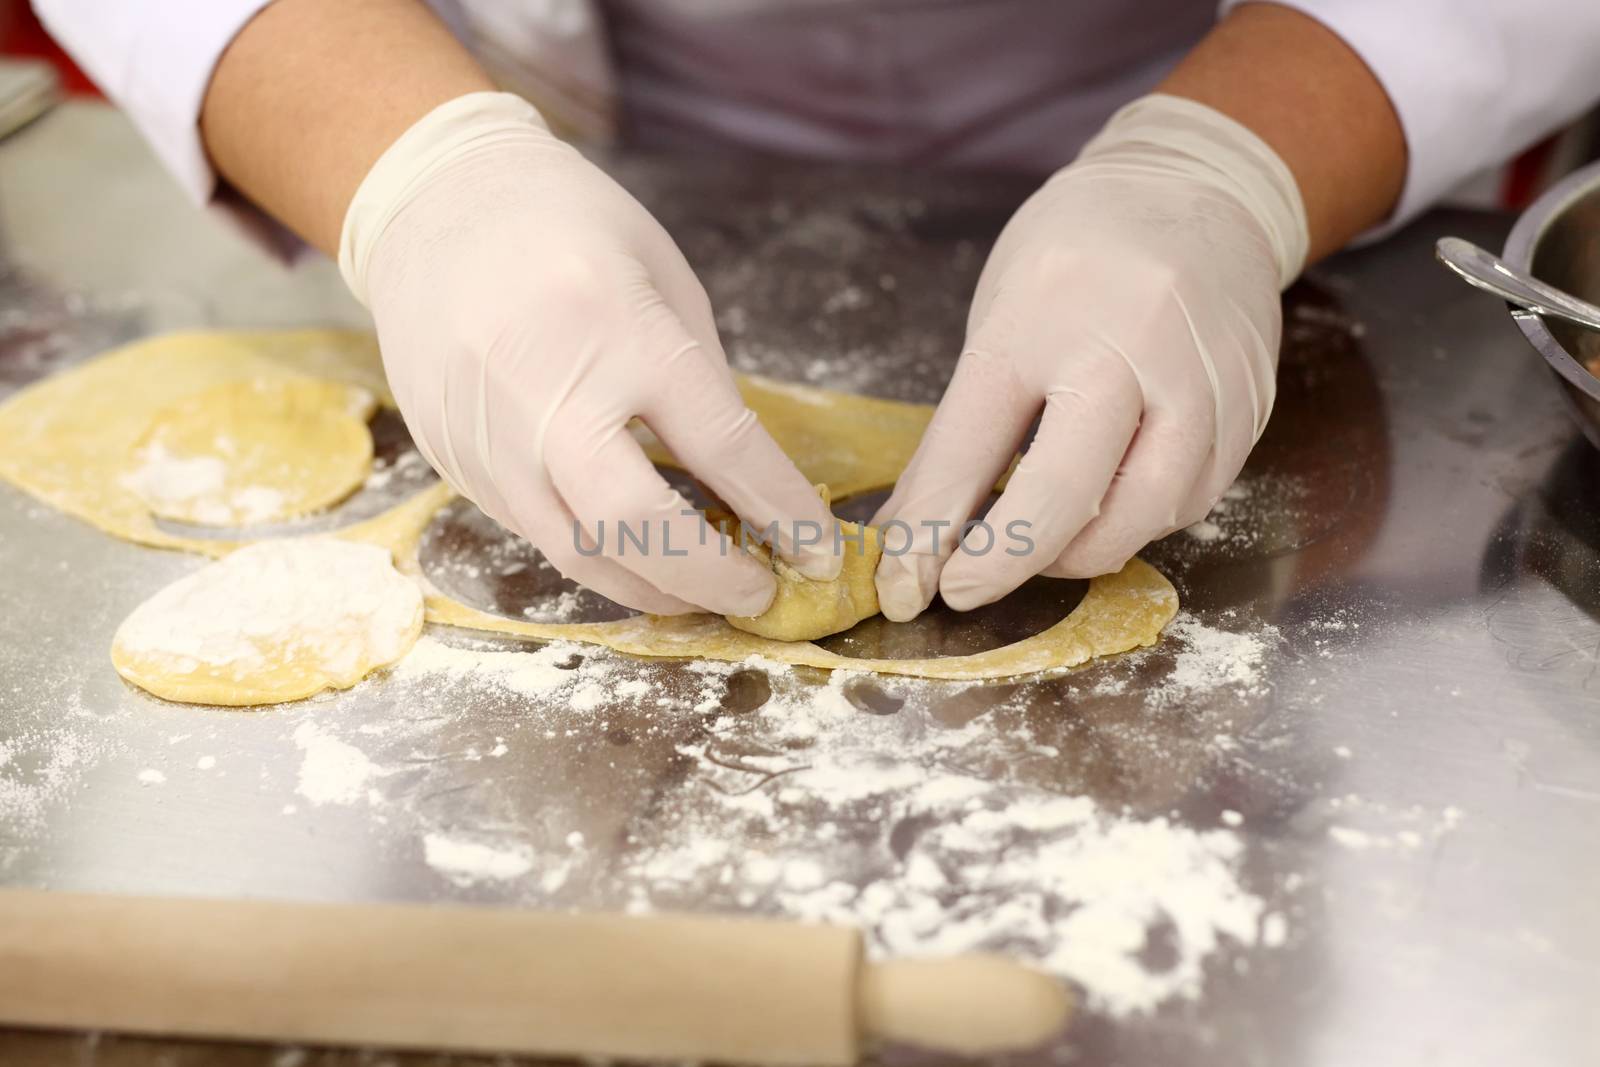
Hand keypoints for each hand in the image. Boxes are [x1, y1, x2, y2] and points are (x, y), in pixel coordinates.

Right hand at [341, 93, 839, 615]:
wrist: (433, 202)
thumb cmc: (568, 224)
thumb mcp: (662, 276)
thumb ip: (699, 381)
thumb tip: (741, 483)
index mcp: (621, 330)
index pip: (721, 446)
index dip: (782, 512)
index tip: (820, 553)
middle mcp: (546, 394)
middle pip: (634, 525)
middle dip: (710, 578)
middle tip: (759, 595)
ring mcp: (488, 436)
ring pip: (577, 554)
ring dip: (653, 588)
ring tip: (703, 592)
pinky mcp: (453, 461)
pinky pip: (536, 532)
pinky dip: (596, 556)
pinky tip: (635, 556)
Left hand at [873, 94, 1307, 619]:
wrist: (1202, 185)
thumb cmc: (1077, 252)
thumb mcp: (1000, 312)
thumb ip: (965, 428)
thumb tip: (916, 532)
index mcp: (1039, 312)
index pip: (972, 445)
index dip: (935, 529)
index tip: (911, 584)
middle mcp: (1126, 341)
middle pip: (1064, 491)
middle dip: (1008, 561)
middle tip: (967, 588)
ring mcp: (1199, 374)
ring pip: (1142, 512)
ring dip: (1082, 551)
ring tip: (1045, 545)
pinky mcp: (1250, 402)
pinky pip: (1194, 498)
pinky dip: (1141, 520)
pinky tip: (1110, 507)